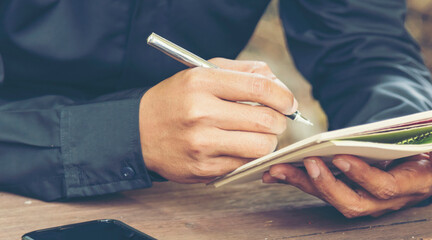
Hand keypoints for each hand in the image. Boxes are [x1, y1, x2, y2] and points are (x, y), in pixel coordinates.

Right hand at [139, 58, 295, 182]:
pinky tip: (239, 148)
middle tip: (276, 120)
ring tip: (258, 135)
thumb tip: (278, 82)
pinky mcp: (203, 168)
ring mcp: (201, 143)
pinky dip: (249, 157)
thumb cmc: (178, 99)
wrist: (137, 131)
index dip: (284, 96)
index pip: (260, 87)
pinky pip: (245, 164)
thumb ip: (243, 71)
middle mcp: (201, 112)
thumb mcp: (203, 73)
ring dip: (268, 142)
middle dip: (280, 121)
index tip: (289, 103)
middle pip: (267, 120)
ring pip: (262, 146)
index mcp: (202, 82)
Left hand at [262, 140, 431, 217]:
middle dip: (328, 185)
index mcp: (410, 187)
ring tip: (279, 168)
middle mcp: (385, 200)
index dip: (363, 176)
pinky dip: (298, 181)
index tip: (342, 157)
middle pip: (353, 203)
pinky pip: (321, 191)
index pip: (384, 188)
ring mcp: (365, 199)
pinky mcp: (348, 191)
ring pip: (332, 199)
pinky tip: (275, 172)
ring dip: (305, 184)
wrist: (428, 162)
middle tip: (309, 162)